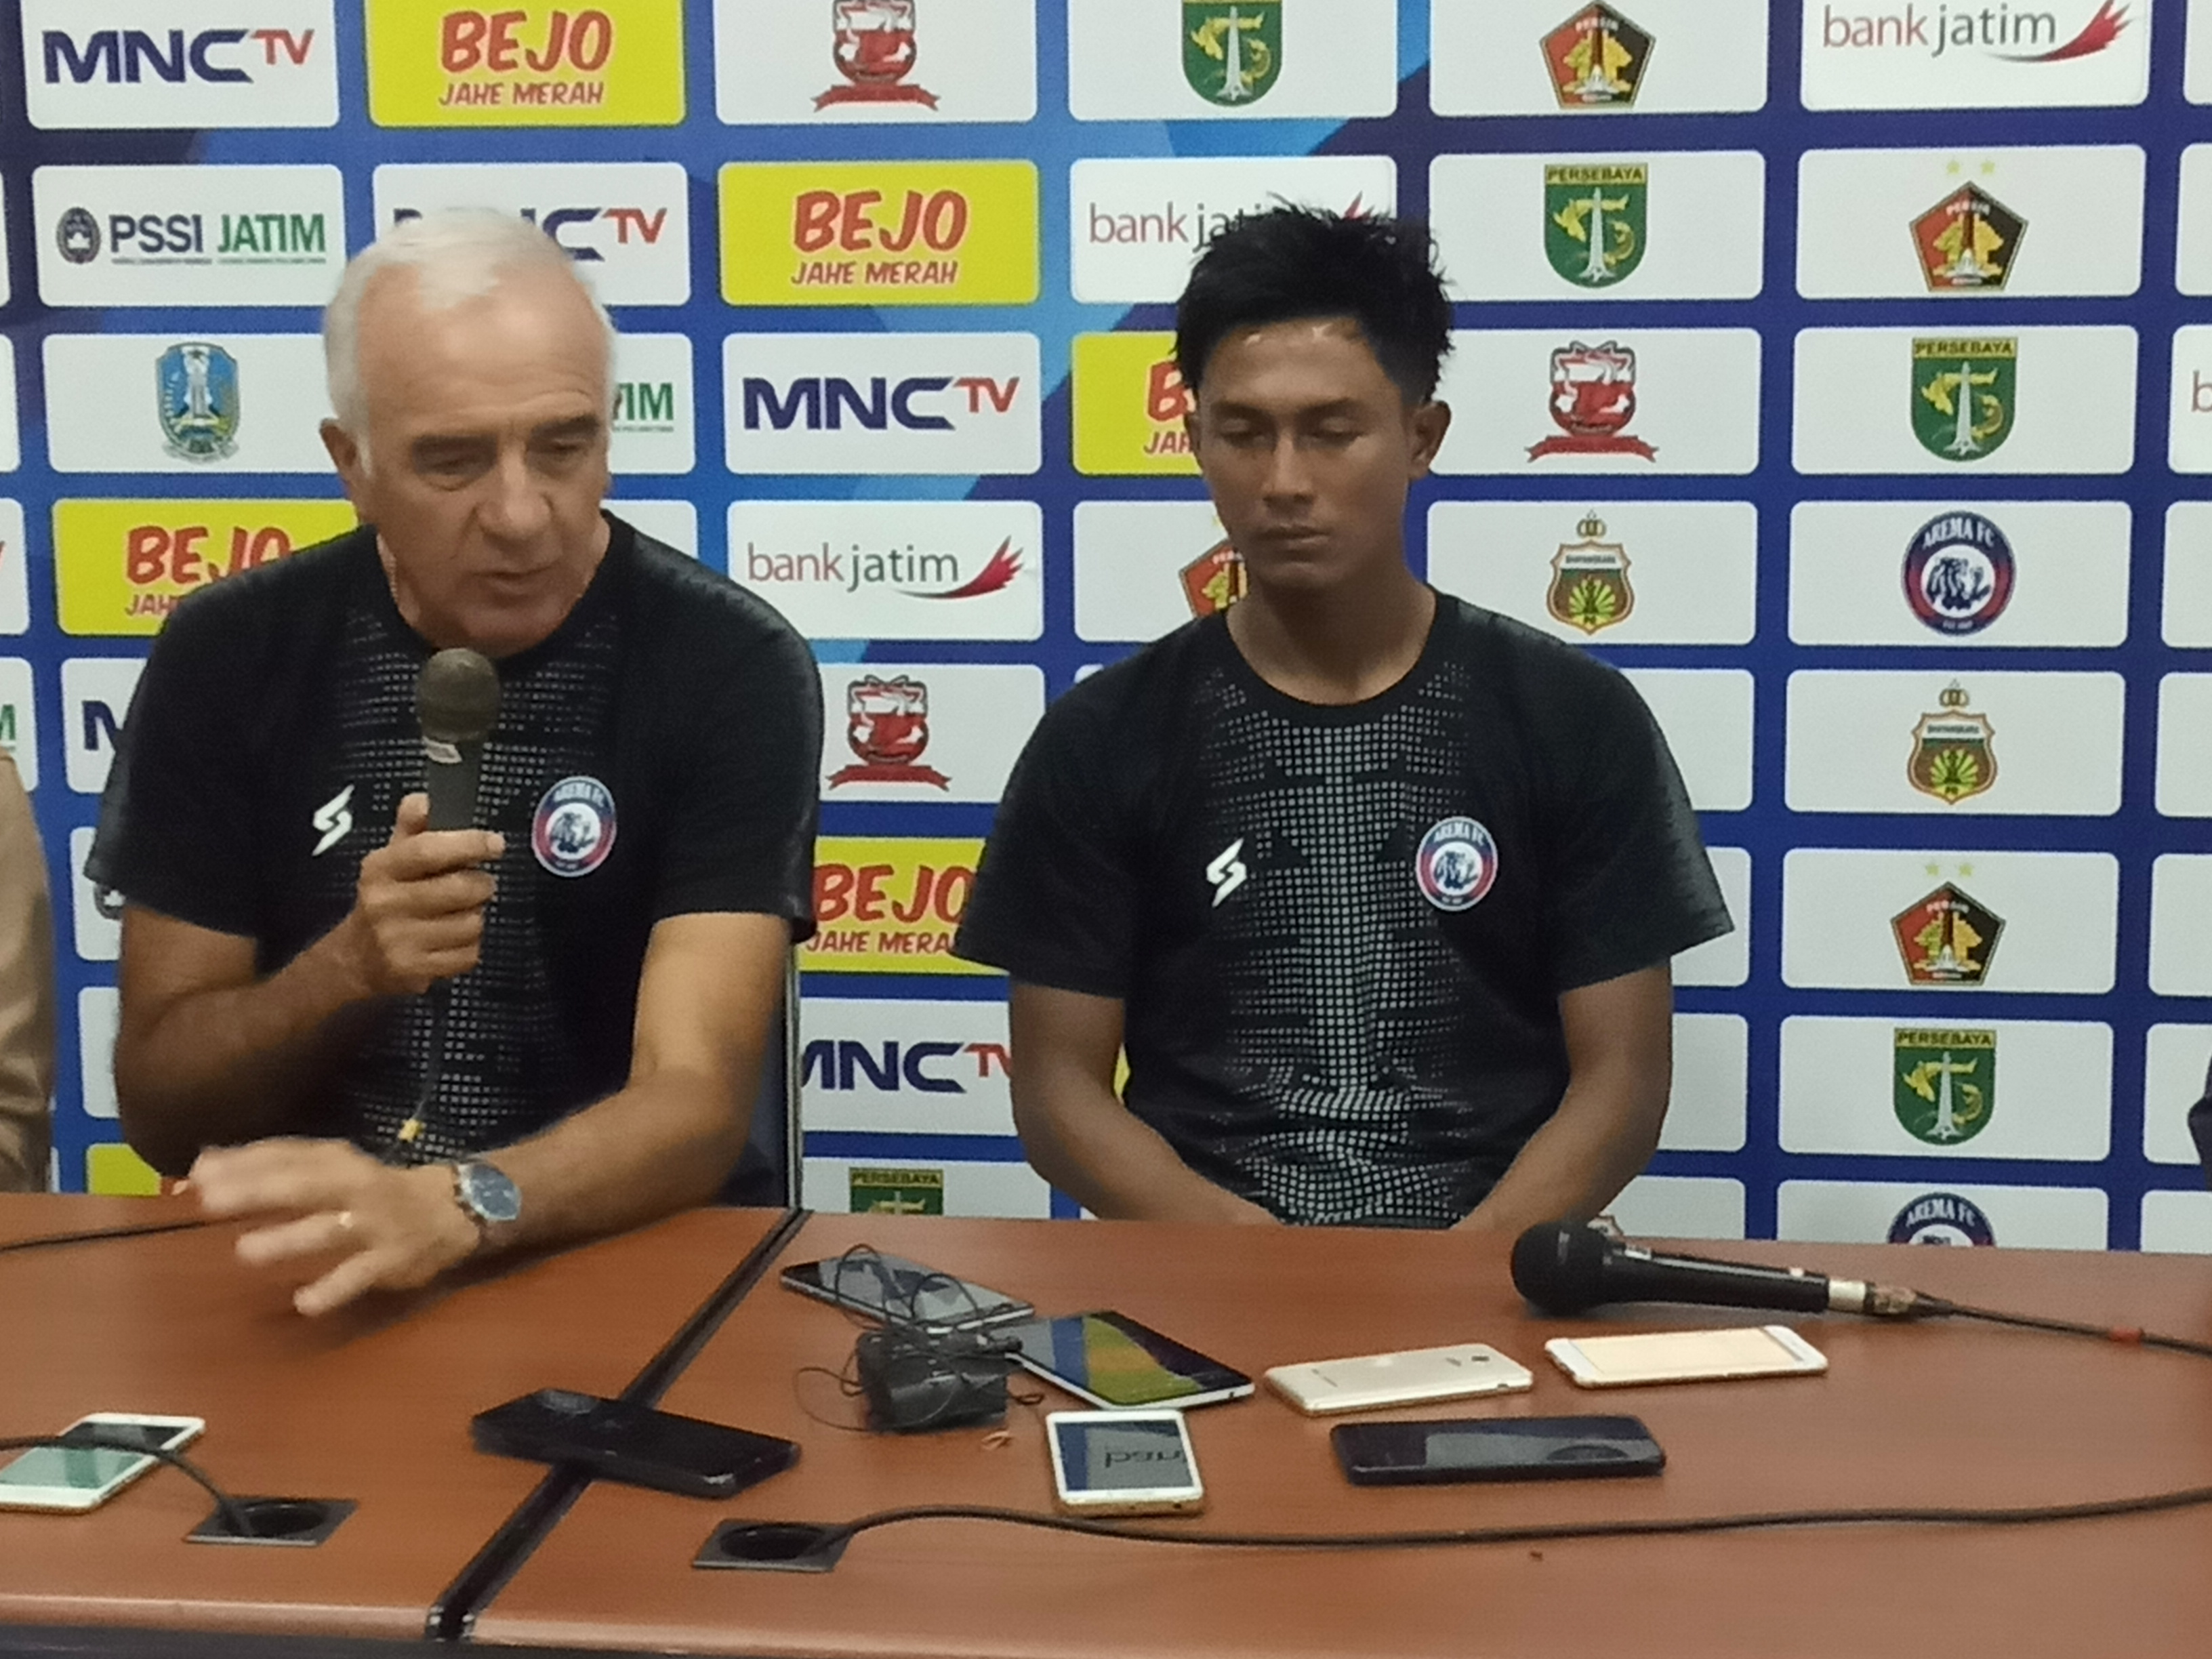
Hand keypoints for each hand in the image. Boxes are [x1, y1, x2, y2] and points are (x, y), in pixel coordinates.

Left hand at [187, 1139, 481, 1315]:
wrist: (450, 1209)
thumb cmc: (371, 1189)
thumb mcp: (328, 1168)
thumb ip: (270, 1167)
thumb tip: (200, 1165)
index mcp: (337, 1160)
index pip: (287, 1154)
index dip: (243, 1162)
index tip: (197, 1173)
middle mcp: (355, 1186)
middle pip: (304, 1185)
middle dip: (259, 1190)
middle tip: (210, 1200)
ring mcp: (375, 1224)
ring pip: (330, 1230)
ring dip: (290, 1239)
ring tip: (247, 1251)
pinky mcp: (391, 1259)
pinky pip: (360, 1275)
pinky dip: (334, 1289)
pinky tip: (304, 1302)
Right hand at [338, 793, 503, 997]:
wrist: (355, 959)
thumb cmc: (385, 900)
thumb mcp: (391, 862)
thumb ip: (411, 831)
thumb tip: (422, 799)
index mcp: (380, 869)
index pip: (427, 851)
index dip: (467, 844)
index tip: (495, 843)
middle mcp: (385, 904)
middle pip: (459, 889)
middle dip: (481, 885)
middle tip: (479, 885)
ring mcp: (399, 940)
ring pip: (471, 923)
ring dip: (475, 917)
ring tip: (459, 914)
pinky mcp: (415, 971)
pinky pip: (469, 954)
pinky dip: (470, 947)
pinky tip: (452, 941)